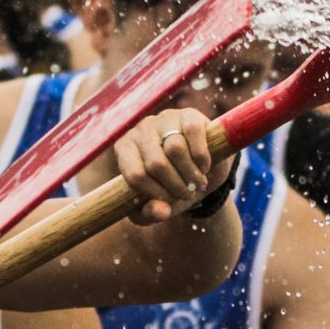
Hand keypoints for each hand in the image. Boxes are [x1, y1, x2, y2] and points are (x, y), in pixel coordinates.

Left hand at [113, 108, 230, 224]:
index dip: (155, 194)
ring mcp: (164, 119)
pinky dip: (201, 157)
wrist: (200, 168)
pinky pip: (193, 134)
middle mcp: (141, 130)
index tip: (170, 203)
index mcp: (125, 150)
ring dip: (191, 174)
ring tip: (197, 183)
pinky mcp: (188, 114)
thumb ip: (150, 214)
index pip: (135, 175)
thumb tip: (160, 212)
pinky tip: (204, 166)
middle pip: (156, 164)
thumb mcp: (157, 206)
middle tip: (187, 194)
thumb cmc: (172, 186)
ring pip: (175, 149)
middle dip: (176, 186)